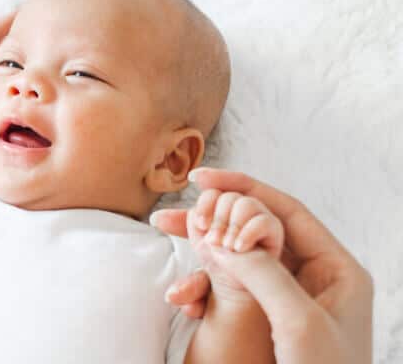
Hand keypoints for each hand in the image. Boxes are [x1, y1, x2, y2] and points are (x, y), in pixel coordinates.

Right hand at [152, 168, 373, 363]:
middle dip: (212, 224)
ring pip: (240, 264)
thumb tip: (224, 238)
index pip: (286, 211)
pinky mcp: (270, 323)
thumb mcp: (299, 323)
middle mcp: (314, 279)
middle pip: (256, 233)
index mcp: (335, 269)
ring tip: (166, 261)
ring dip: (201, 261)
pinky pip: (233, 296)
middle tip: (168, 216)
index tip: (203, 179)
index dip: (244, 187)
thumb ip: (263, 273)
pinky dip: (206, 294)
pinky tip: (187, 303)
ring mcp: (291, 301)